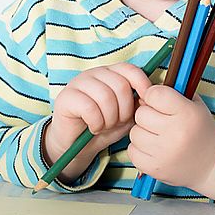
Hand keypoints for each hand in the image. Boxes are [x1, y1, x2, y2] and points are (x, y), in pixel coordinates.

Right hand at [43, 63, 150, 181]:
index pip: (130, 70)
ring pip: (105, 96)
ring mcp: (78, 82)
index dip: (142, 85)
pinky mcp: (66, 97)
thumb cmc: (102, 128)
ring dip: (110, 119)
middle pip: (120, 85)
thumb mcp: (125, 117)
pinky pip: (89, 108)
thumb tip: (148, 99)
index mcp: (110, 73)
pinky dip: (96, 123)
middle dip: (124, 111)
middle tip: (117, 123)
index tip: (145, 105)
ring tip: (105, 126)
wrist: (76, 145)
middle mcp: (94, 74)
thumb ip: (136, 106)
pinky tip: (93, 128)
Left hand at [128, 86, 214, 197]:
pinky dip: (139, 148)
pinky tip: (153, 148)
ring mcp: (164, 153)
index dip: (154, 95)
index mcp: (187, 114)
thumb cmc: (200, 130)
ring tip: (157, 136)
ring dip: (143, 132)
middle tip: (160, 120)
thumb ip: (171, 92)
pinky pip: (132, 151)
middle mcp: (175, 134)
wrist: (212, 165)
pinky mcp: (154, 169)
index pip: (154, 94)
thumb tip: (142, 91)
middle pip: (141, 114)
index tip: (160, 101)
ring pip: (134, 132)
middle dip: (148, 114)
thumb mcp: (194, 104)